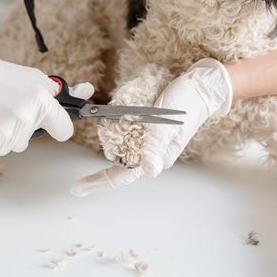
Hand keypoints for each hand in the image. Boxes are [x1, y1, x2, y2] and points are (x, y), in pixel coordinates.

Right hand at [0, 45, 93, 155]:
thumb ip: (64, 92)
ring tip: (1, 112)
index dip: (59, 127)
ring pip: (19, 144)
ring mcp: (8, 131)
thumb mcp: (37, 80)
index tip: (52, 123)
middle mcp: (26, 118)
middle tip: (15, 107)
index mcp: (41, 102)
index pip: (65, 131)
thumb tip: (88, 91)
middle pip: (37, 137)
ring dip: (13, 133)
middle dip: (31, 126)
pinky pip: (3, 148)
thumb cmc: (5, 78)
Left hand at [70, 59, 232, 196]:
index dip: (98, 182)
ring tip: (99, 127)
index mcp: (154, 158)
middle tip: (84, 170)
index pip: (121, 176)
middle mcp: (148, 151)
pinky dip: (114, 124)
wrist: (199, 87)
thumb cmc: (186, 106)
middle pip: (116, 162)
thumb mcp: (168, 126)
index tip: (77, 189)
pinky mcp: (144, 125)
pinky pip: (124, 129)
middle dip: (99, 165)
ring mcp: (145, 138)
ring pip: (118, 145)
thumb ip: (156, 147)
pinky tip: (111, 115)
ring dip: (106, 138)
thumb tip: (149, 171)